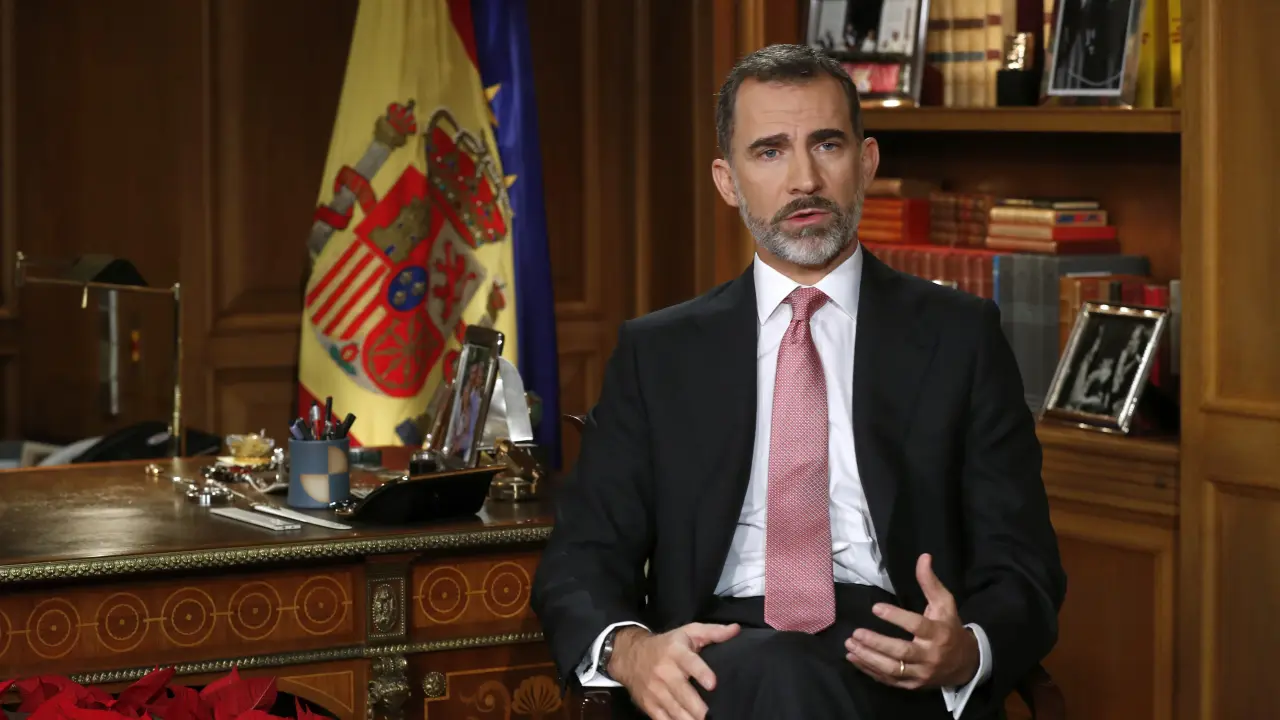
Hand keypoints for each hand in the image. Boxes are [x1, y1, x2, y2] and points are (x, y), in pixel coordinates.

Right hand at [608, 622, 739, 719]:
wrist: (630, 656)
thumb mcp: (688, 632)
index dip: (701, 673)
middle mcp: (664, 672)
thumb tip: (736, 629)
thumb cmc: (667, 645)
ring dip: (690, 719)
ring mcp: (656, 690)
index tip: (713, 684)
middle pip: (683, 693)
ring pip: (675, 710)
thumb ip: (713, 632)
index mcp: (676, 652)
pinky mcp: (649, 704)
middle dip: (698, 707)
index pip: (689, 662)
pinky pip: (663, 719)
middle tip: (712, 715)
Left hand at [844, 553, 978, 689]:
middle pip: (901, 652)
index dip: (896, 617)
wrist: (966, 664)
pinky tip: (854, 658)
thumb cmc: (950, 628)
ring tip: (850, 644)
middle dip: (876, 643)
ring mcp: (921, 674)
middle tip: (856, 633)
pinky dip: (869, 671)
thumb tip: (923, 557)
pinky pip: (888, 680)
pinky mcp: (913, 685)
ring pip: (892, 669)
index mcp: (939, 633)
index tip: (875, 607)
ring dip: (868, 658)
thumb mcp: (945, 604)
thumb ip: (930, 583)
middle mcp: (930, 656)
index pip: (917, 626)